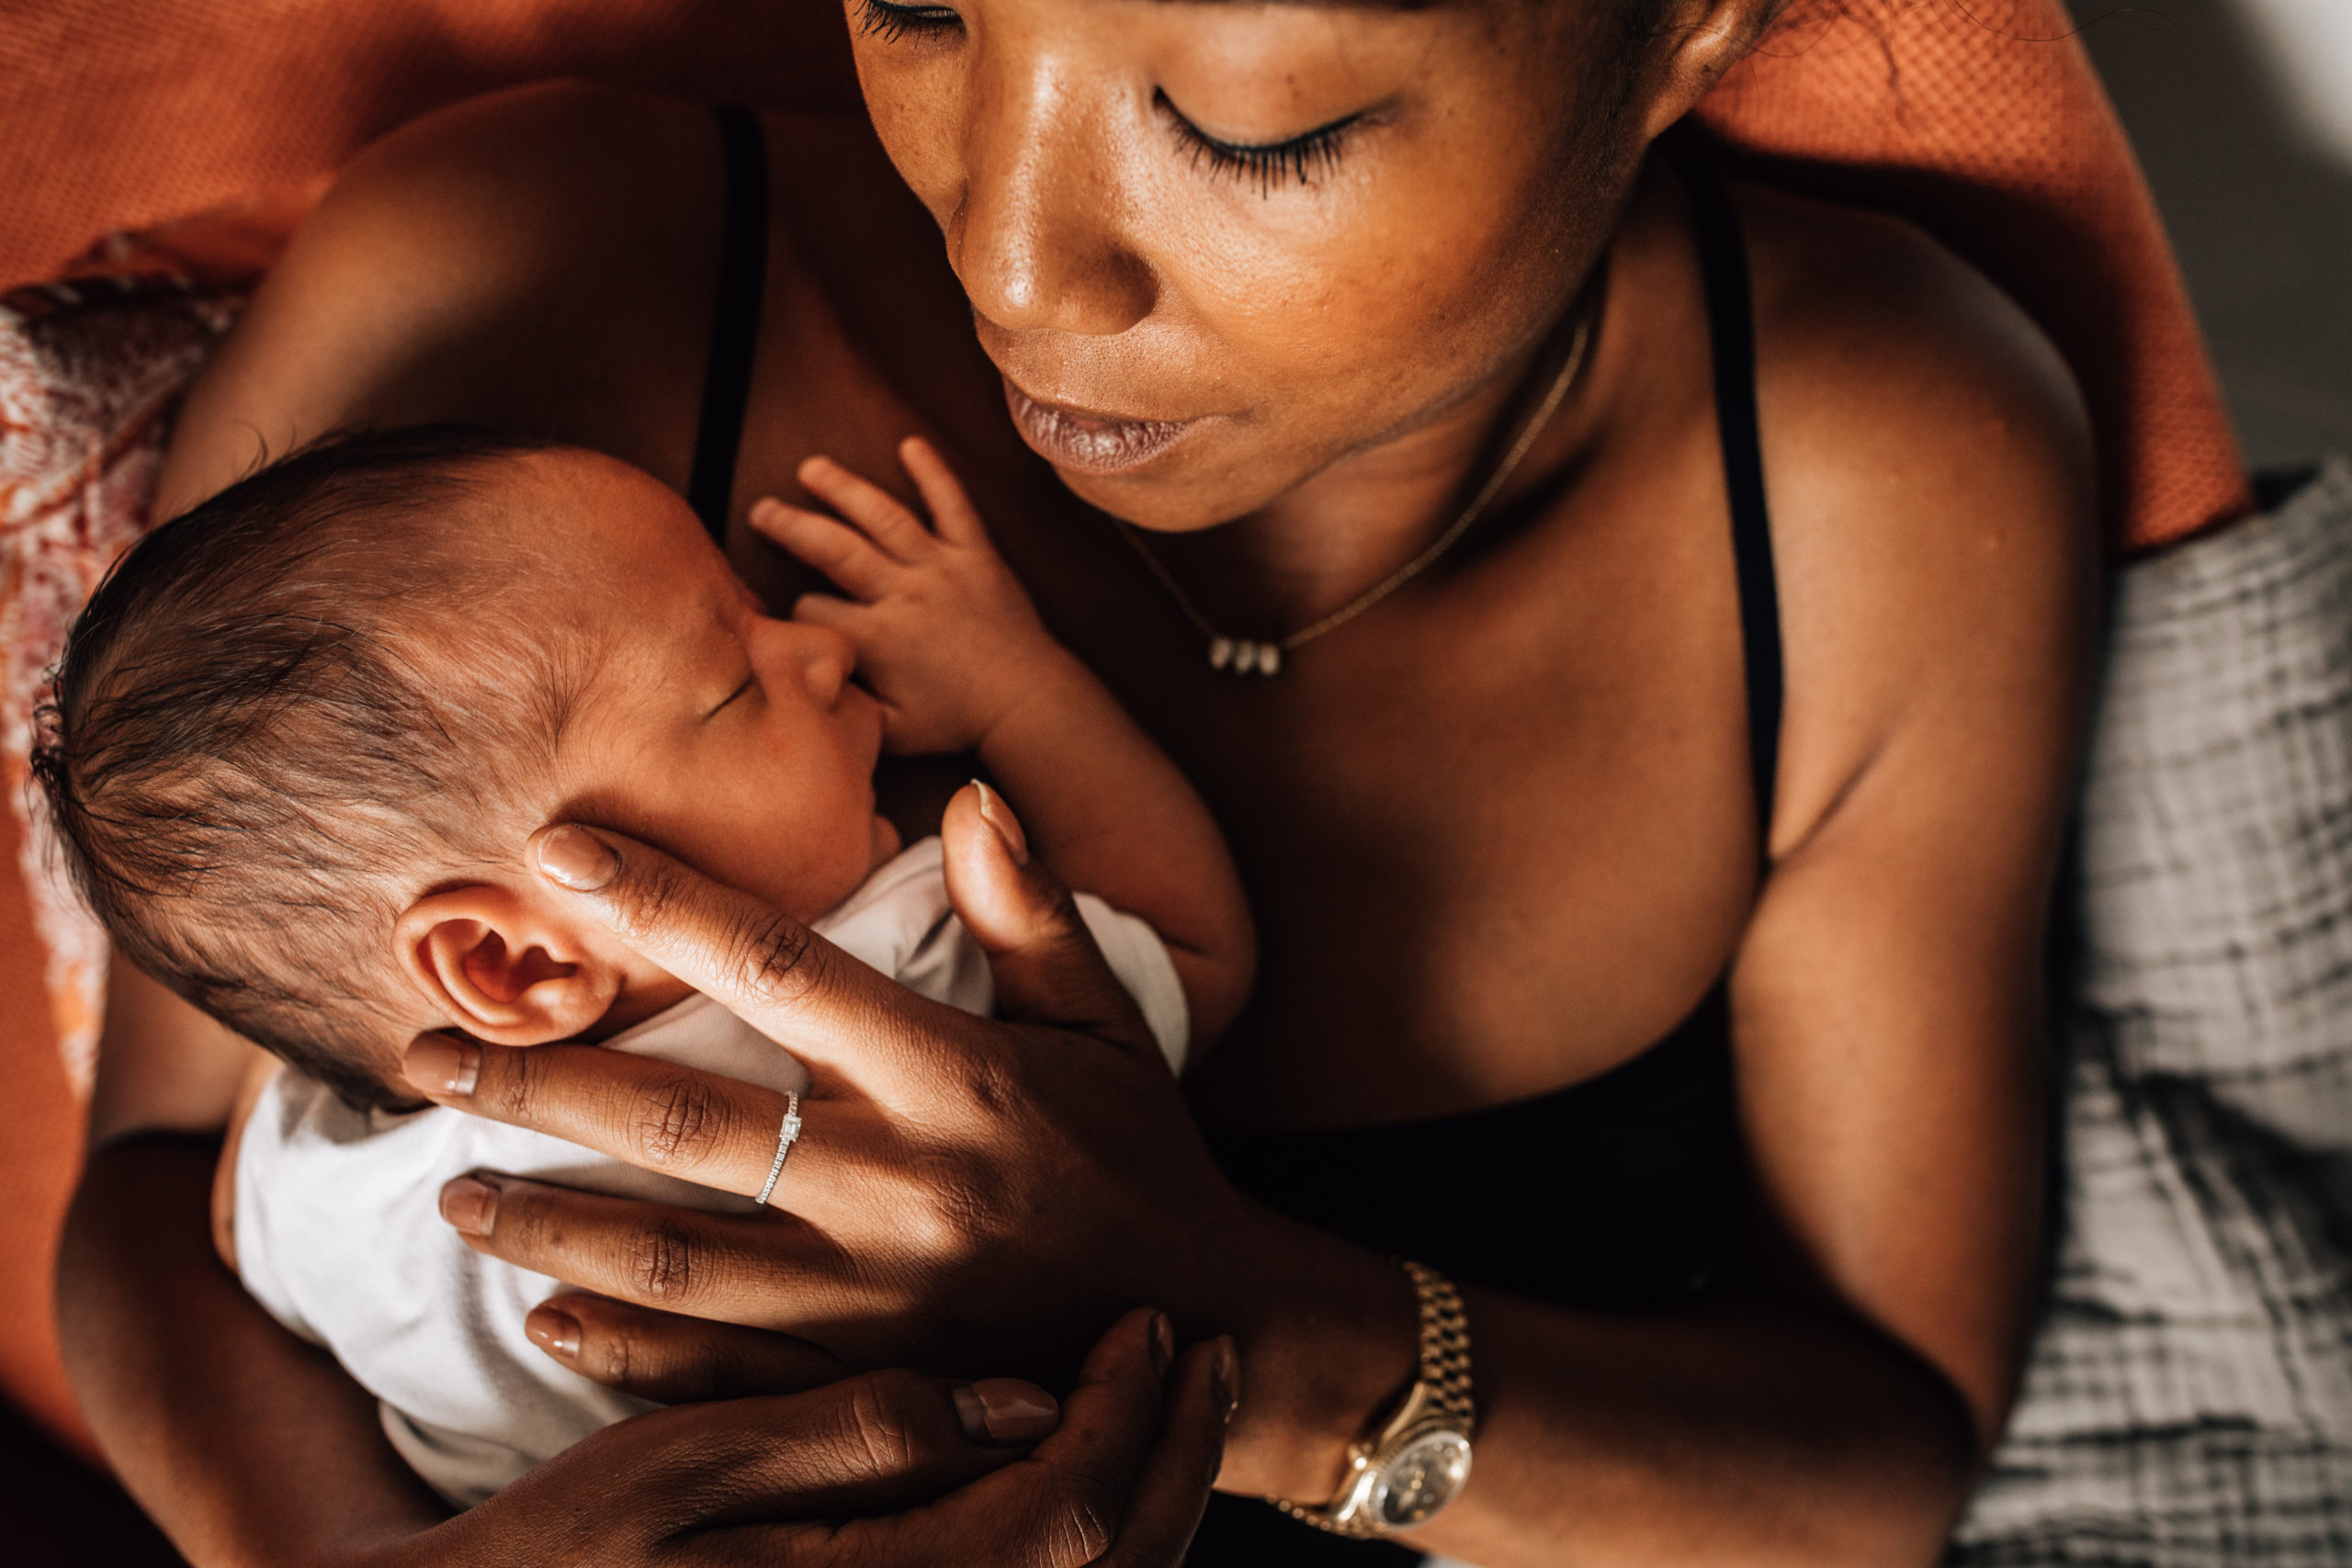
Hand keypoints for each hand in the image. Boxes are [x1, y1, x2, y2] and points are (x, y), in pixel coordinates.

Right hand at [369, 1310, 1233, 1567]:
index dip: (1127, 1417)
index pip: (1072, 1516)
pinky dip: (1087, 1534)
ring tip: (1162, 1395)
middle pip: (1111, 1564)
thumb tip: (1016, 1404)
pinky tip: (1071, 1461)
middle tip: (1199, 1352)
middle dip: (1173, 1456)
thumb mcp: (686, 1480)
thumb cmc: (562, 1561)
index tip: (1149, 1325)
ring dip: (1146, 1490)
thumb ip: (857, 1441)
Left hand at [400, 790, 1405, 1499]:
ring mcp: (881, 1301)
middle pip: (688, 1127)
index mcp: (958, 1080)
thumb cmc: (1142, 1154)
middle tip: (418, 1054)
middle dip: (540, 1085)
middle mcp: (906, 1187)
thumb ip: (1031, 916)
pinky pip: (723, 1373)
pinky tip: (547, 1320)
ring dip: (551, 1224)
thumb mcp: (1108, 1024)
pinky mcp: (872, 1382)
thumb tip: (967, 795)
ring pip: (680, 1260)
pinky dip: (626, 1351)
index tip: (556, 850)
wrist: (1206, 1324)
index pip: (785, 972)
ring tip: (450, 1189)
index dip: (667, 905)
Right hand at [752, 436, 1073, 754]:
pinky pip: (953, 505)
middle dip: (792, 526)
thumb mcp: (891, 731)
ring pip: (883, 516)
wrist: (1026, 702)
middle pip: (834, 548)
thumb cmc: (958, 720)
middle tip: (760, 509)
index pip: (816, 610)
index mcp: (879, 638)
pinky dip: (933, 473)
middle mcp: (904, 593)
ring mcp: (941, 568)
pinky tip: (911, 445)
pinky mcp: (977, 554)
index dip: (800, 614)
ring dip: (843, 489)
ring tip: (811, 468)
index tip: (796, 615)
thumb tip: (807, 680)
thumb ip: (845, 706)